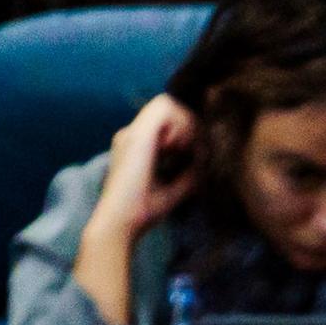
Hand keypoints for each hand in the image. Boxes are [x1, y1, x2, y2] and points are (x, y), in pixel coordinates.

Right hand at [75, 97, 205, 324]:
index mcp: (137, 145)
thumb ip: (188, 175)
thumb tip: (205, 163)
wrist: (120, 222)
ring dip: (184, 122)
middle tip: (193, 150)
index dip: (186, 131)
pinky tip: (178, 147)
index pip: (166, 122)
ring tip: (185, 148)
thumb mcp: (173, 190)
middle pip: (168, 108)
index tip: (193, 155)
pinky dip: (179, 123)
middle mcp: (132, 134)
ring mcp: (133, 131)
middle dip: (188, 124)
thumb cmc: (142, 212)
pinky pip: (165, 107)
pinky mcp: (138, 134)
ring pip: (167, 102)